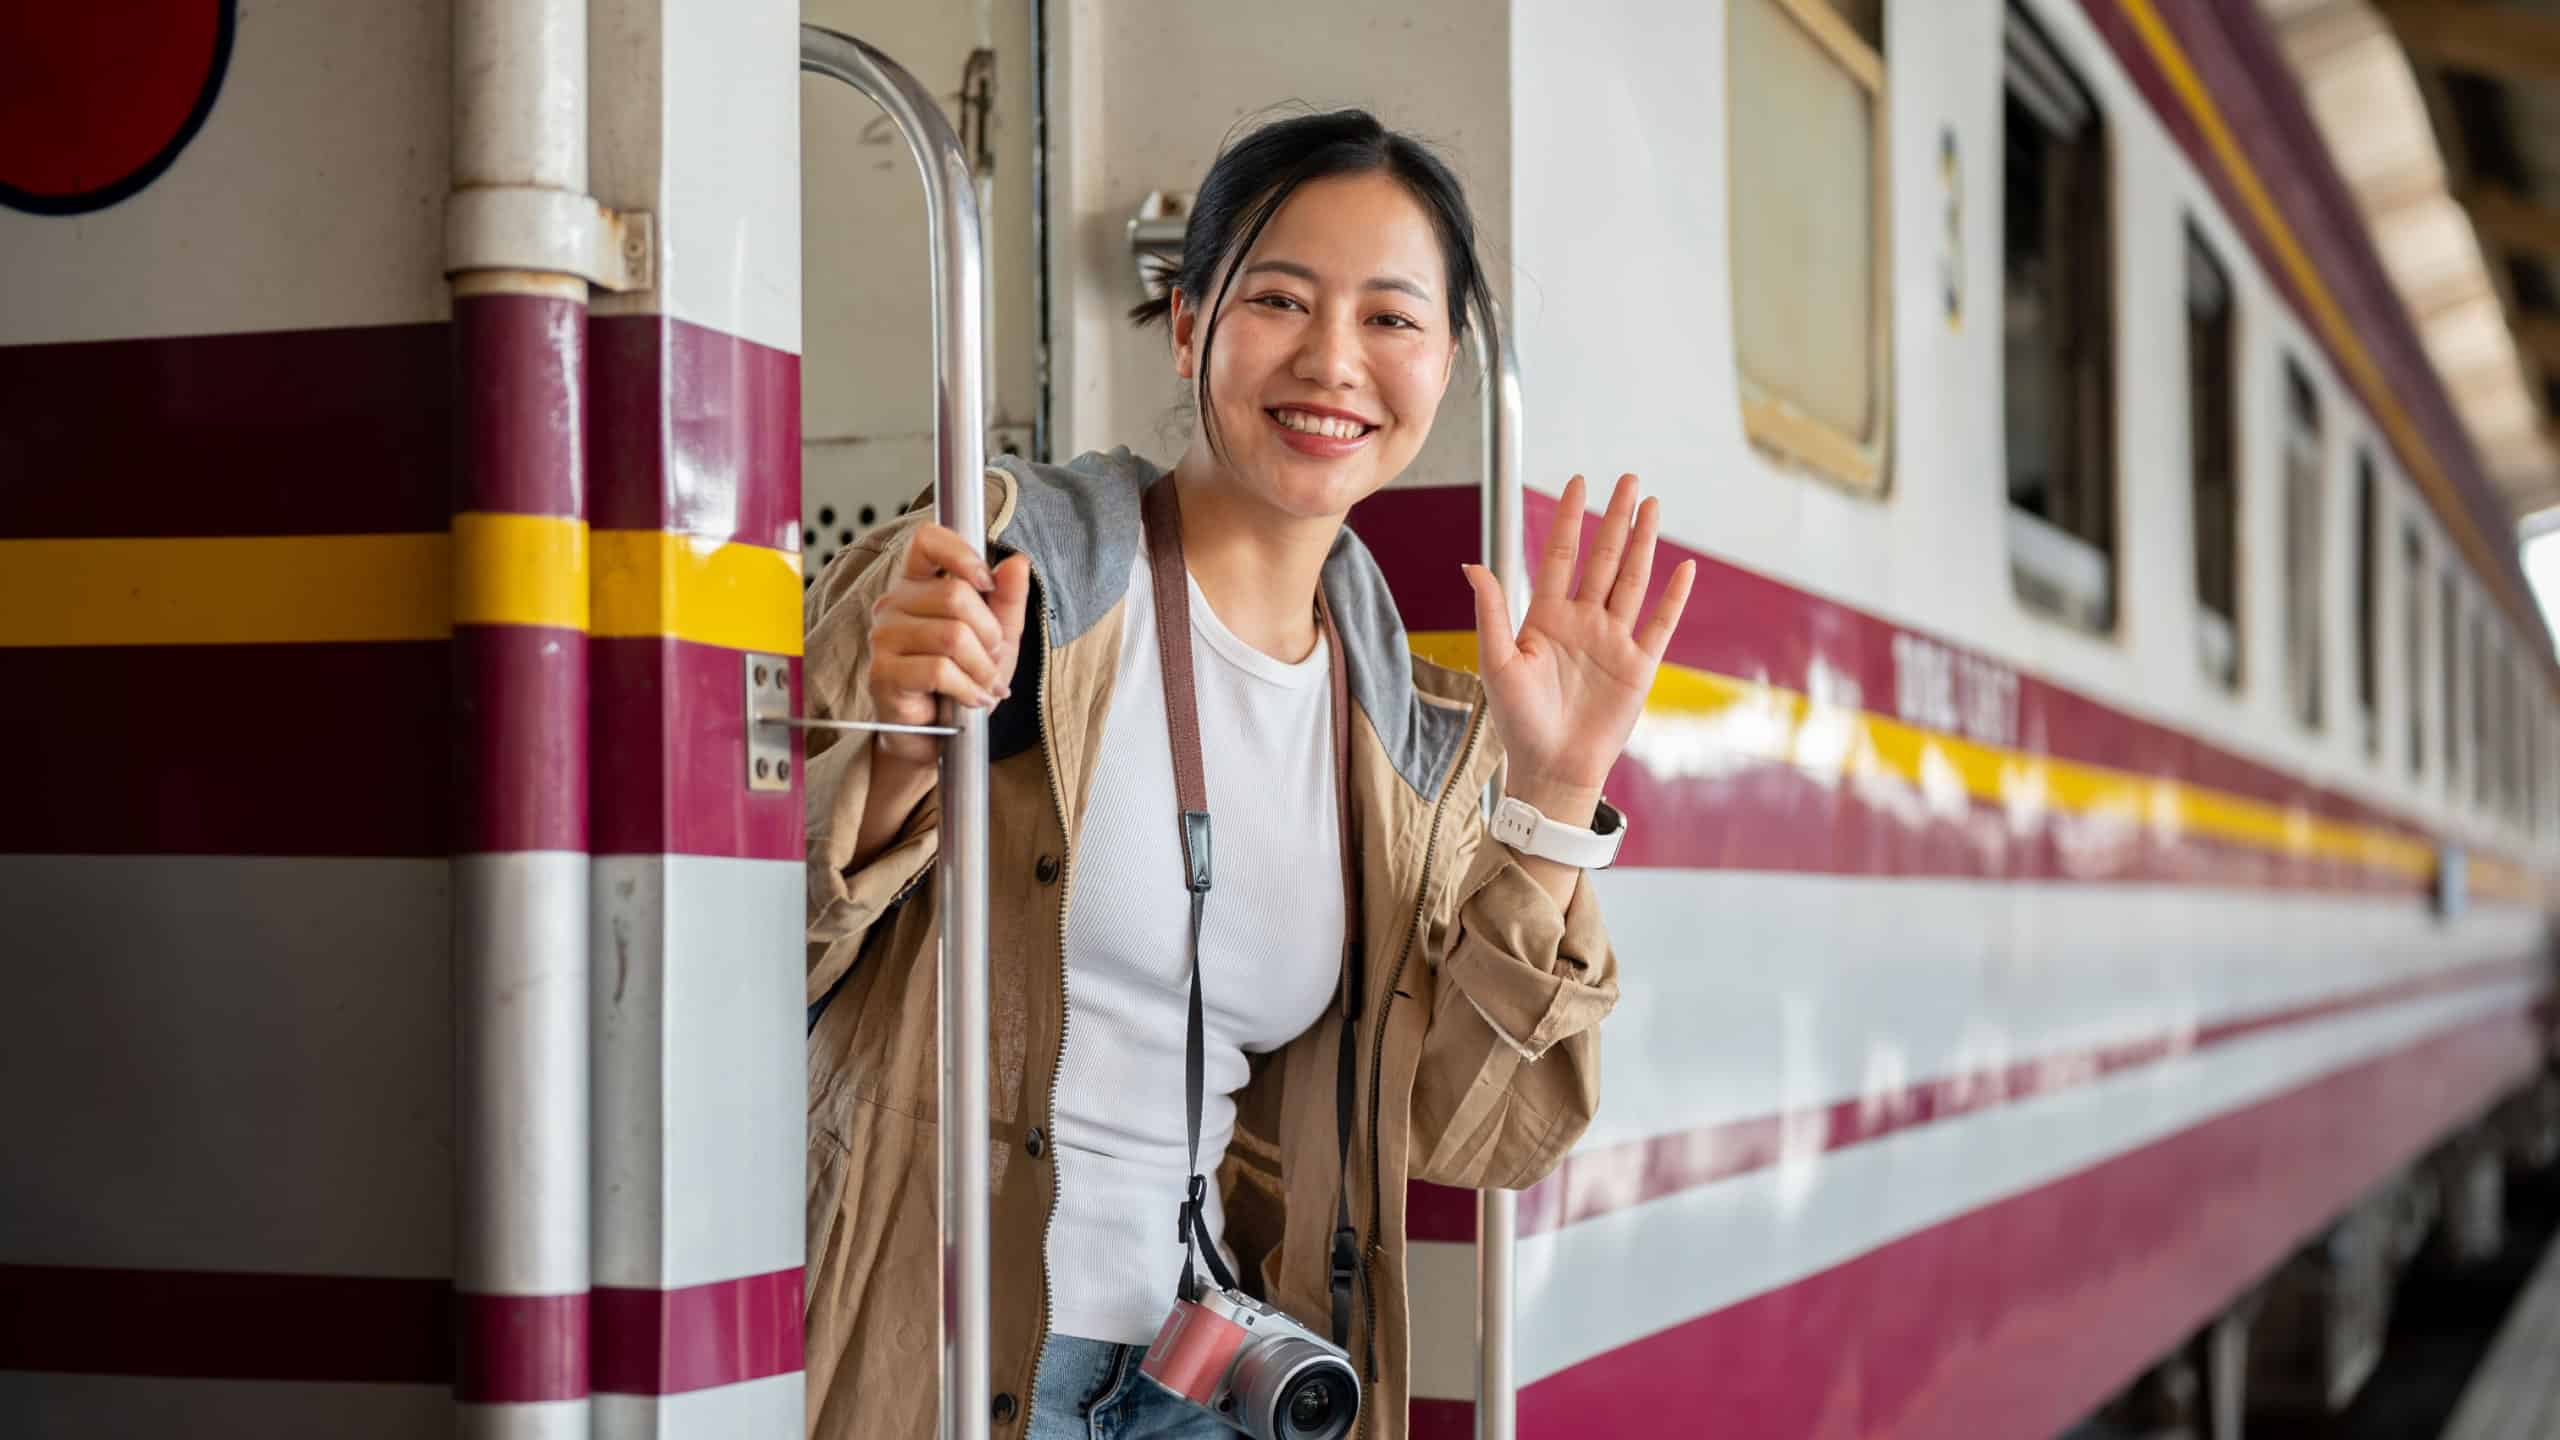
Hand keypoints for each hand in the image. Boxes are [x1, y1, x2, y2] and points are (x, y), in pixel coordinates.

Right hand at [863, 523, 1032, 766]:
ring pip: (952, 636)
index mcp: (916, 584)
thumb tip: (1017, 562)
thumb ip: (1008, 599)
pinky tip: (972, 699)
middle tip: (993, 658)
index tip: (986, 583)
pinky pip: (939, 671)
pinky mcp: (883, 673)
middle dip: (990, 633)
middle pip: (955, 595)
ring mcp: (883, 638)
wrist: (936, 734)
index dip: (961, 553)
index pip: (928, 540)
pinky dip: (968, 689)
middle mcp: (893, 603)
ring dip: (982, 667)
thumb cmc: (961, 680)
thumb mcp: (997, 637)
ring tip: (985, 683)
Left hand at [1461, 474, 1694, 825]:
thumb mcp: (1497, 662)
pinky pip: (1659, 625)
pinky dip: (1673, 597)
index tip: (1578, 483)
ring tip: (1652, 506)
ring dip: (1643, 543)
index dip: (1570, 520)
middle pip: (1603, 559)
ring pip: (1632, 581)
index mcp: (1547, 618)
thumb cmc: (1517, 721)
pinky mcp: (1638, 667)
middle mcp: (1583, 622)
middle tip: (1627, 478)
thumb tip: (1472, 565)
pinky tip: (1683, 568)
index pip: (1562, 556)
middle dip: (1614, 518)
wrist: (1549, 768)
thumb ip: (1491, 612)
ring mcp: (1613, 641)